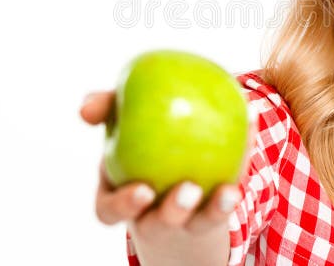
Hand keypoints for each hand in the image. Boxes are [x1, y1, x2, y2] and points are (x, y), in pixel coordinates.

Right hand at [81, 91, 236, 265]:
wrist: (170, 169)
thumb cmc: (138, 142)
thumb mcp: (118, 127)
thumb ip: (105, 111)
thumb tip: (84, 106)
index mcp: (122, 201)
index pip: (111, 209)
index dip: (124, 205)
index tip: (144, 191)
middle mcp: (152, 218)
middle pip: (158, 226)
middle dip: (172, 213)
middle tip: (188, 191)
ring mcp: (185, 219)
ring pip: (197, 222)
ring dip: (213, 208)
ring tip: (228, 192)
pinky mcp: (213, 211)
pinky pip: (228, 197)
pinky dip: (240, 165)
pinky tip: (249, 130)